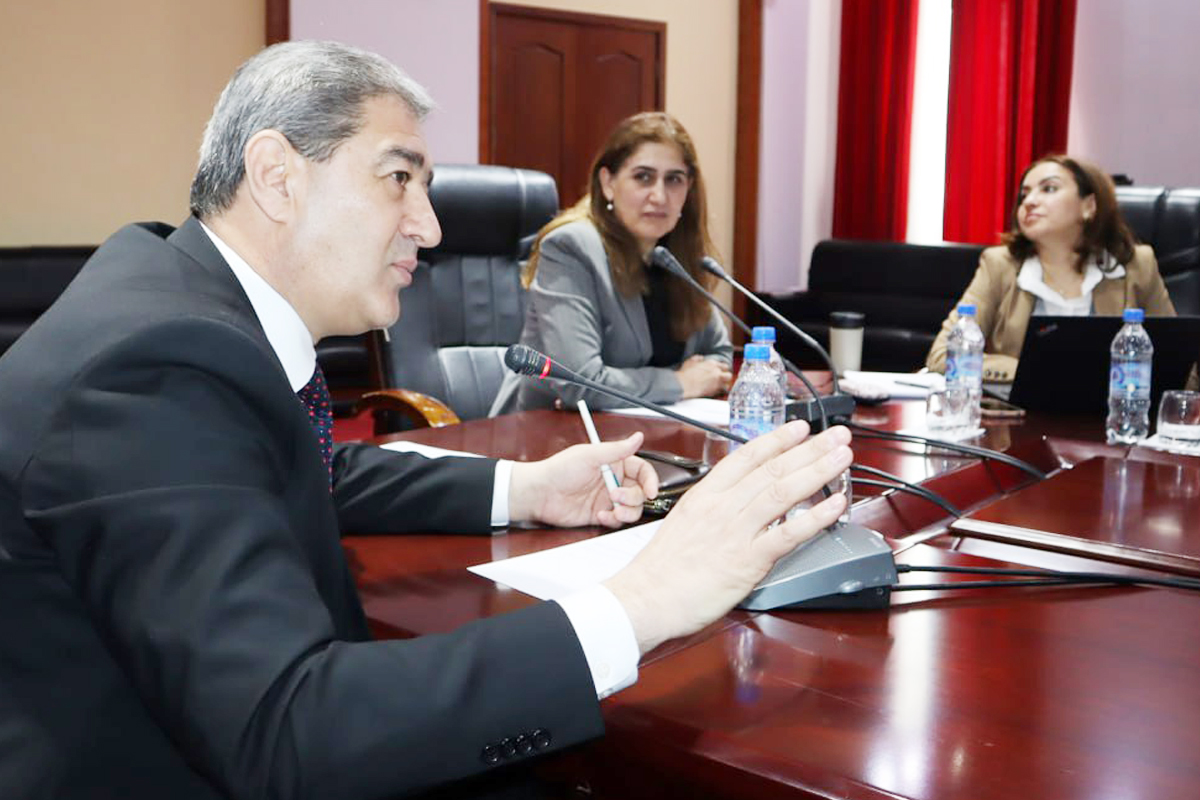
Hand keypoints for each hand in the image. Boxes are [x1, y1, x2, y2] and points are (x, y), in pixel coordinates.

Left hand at [509, 432, 658, 527]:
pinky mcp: (601, 514)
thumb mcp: (590, 455)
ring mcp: (607, 499)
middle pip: (640, 492)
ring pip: (632, 509)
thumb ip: (617, 449)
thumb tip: (638, 437)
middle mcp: (614, 481)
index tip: (651, 491)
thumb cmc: (559, 469)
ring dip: (627, 511)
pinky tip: (600, 515)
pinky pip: (617, 520)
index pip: (642, 471)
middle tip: (615, 496)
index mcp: (614, 463)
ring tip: (612, 509)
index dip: (650, 481)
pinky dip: (613, 520)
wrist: (540, 493)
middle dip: (633, 497)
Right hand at [603, 421, 851, 653]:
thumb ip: (712, 509)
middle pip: (772, 468)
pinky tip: (834, 505)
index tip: (799, 429)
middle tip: (836, 436)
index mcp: (705, 495)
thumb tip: (737, 504)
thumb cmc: (660, 569)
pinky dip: (815, 517)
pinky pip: (788, 534)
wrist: (646, 598)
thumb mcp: (683, 522)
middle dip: (809, 449)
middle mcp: (723, 507)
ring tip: (841, 458)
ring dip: (817, 471)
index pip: (747, 457)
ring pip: (783, 492)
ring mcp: (736, 531)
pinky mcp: (748, 560)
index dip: (777, 440)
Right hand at [676, 355, 732, 398]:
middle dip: (726, 377)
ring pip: (727, 385)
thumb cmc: (686, 373)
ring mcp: (717, 382)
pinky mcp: (714, 391)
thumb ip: (697, 359)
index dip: (722, 369)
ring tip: (719, 386)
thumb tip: (700, 358)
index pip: (724, 366)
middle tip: (721, 379)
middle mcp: (717, 372)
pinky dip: (719, 392)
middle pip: (729, 375)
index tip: (719, 371)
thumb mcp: (690, 361)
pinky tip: (713, 391)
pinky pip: (721, 392)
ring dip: (724, 385)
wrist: (685, 384)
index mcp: (712, 364)